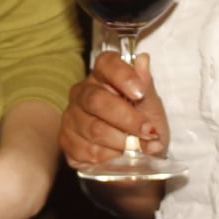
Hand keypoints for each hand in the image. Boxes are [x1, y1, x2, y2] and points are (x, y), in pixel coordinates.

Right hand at [59, 52, 169, 169]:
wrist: (138, 158)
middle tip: (149, 132)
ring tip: (139, 148)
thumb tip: (142, 60)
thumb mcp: (152, 107)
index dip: (123, 76)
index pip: (106, 64)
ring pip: (94, 130)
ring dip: (122, 143)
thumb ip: (146, 86)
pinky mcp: (67, 141)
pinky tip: (120, 157)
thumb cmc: (143, 126)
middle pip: (97, 100)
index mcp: (103, 76)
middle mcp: (82, 93)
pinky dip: (110, 158)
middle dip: (127, 119)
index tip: (140, 93)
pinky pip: (87, 151)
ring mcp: (71, 117)